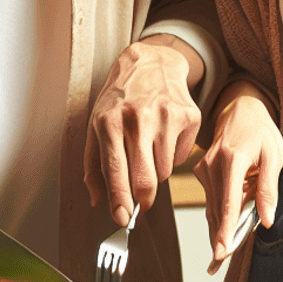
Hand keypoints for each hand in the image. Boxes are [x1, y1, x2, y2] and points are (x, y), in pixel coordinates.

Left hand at [84, 39, 201, 225]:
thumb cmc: (120, 97)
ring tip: (148, 150)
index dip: (119, 201)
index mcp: (109, 122)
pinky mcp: (188, 116)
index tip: (122, 219)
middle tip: (140, 202)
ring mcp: (166, 116)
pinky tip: (163, 135)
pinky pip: (181, 157)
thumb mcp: (96, 124)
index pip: (116, 172)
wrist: (151, 62)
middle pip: (145, 180)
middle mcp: (138, 118)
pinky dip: (172, 155)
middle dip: (143, 199)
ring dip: (156, 172)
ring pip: (164, 173)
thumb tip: (97, 200)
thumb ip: (94, 165)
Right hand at [194, 87, 282, 262]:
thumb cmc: (260, 132)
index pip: (228, 203)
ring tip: (221, 254)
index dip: (224, 230)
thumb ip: (269, 188)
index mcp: (232, 160)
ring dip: (220, 229)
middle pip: (217, 211)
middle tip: (220, 264)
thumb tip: (267, 219)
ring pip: (213, 208)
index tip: (221, 252)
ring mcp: (204, 169)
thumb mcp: (274, 155)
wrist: (239, 109)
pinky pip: (212, 201)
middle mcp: (212, 165)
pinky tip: (224, 232)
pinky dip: (219, 217)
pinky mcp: (201, 173)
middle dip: (221, 237)